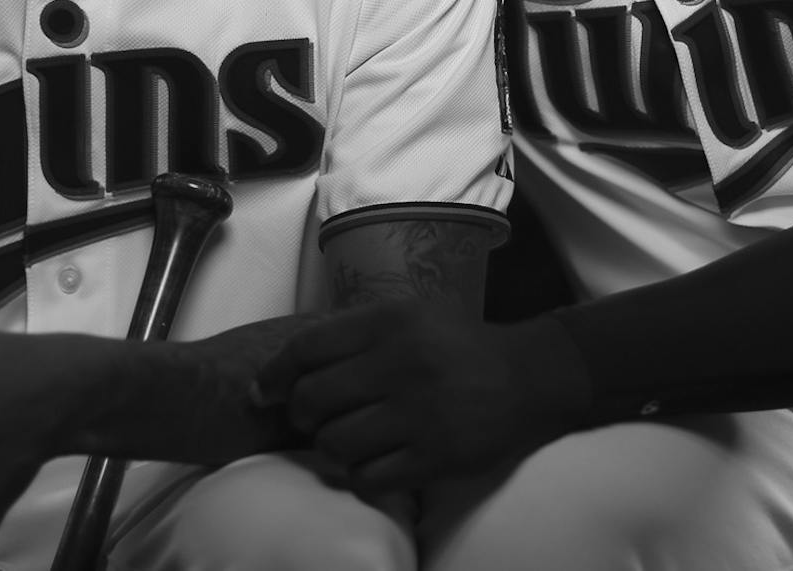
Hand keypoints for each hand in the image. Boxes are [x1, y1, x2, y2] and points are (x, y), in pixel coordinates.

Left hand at [255, 303, 592, 490]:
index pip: (308, 348)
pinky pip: (367, 477)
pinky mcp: (434, 455)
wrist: (528, 378)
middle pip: (313, 399)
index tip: (264, 392)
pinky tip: (373, 462)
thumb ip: (353, 334)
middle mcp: (401, 362)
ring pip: (335, 443)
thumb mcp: (409, 317)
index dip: (275, 373)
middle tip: (313, 419)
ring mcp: (419, 413)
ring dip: (331, 447)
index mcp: (390, 321)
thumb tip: (285, 369)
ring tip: (348, 439)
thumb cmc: (456, 346)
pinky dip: (360, 474)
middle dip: (302, 414)